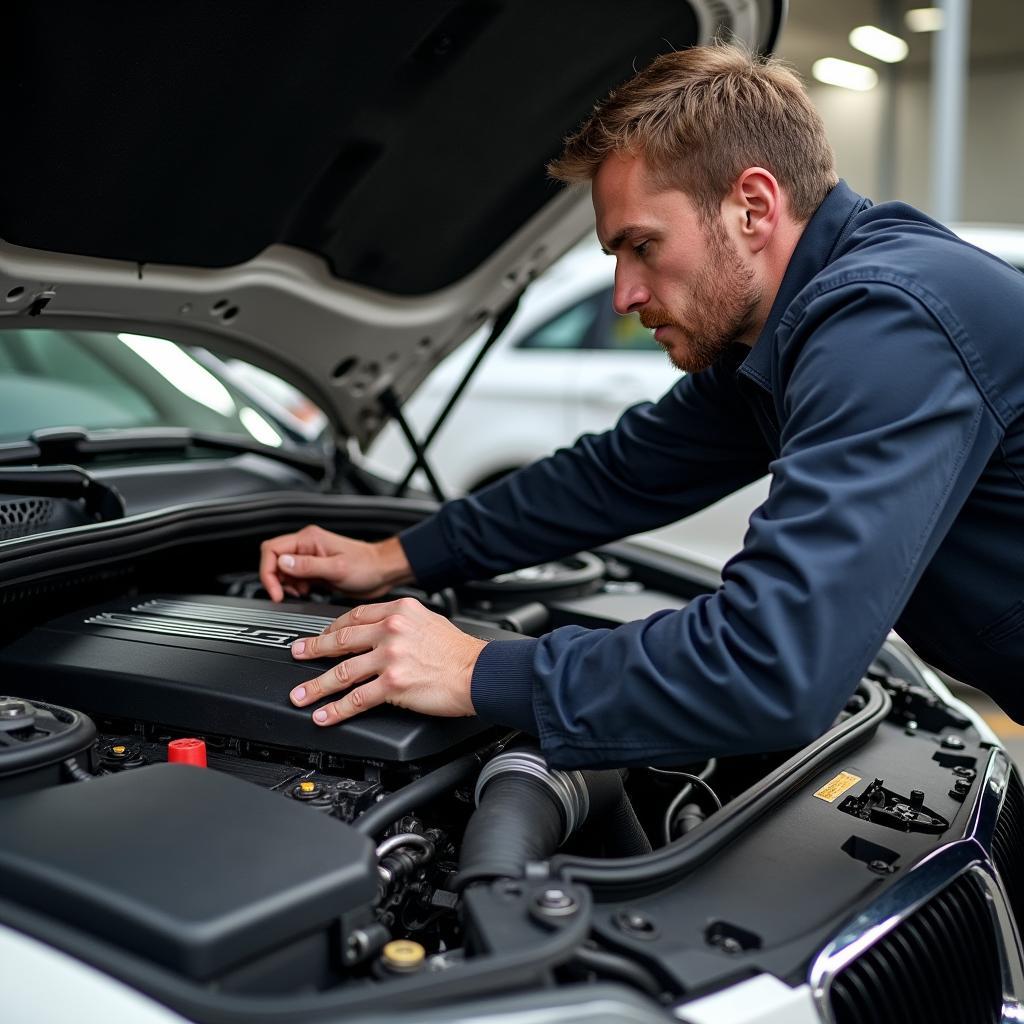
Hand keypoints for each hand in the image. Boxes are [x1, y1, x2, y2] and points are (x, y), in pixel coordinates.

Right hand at [258, 525, 412, 601]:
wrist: (383, 572)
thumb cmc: (367, 566)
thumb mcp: (336, 568)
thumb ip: (307, 566)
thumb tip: (282, 563)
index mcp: (308, 539)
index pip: (271, 549)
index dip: (268, 571)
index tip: (276, 591)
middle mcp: (306, 546)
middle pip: (274, 559)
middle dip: (276, 579)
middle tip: (286, 594)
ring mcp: (310, 557)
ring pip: (282, 570)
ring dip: (286, 584)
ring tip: (302, 592)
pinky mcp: (314, 569)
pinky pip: (294, 577)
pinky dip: (295, 587)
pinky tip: (307, 592)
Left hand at [288, 597, 486, 724]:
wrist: (479, 672)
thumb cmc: (460, 651)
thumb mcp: (428, 620)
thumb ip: (402, 622)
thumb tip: (381, 631)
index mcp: (399, 609)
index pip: (355, 615)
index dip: (332, 627)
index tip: (321, 635)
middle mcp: (392, 629)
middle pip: (341, 639)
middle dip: (313, 650)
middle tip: (297, 655)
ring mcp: (391, 656)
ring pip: (343, 671)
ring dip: (316, 685)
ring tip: (300, 695)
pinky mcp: (393, 684)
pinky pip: (357, 698)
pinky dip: (336, 709)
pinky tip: (324, 715)